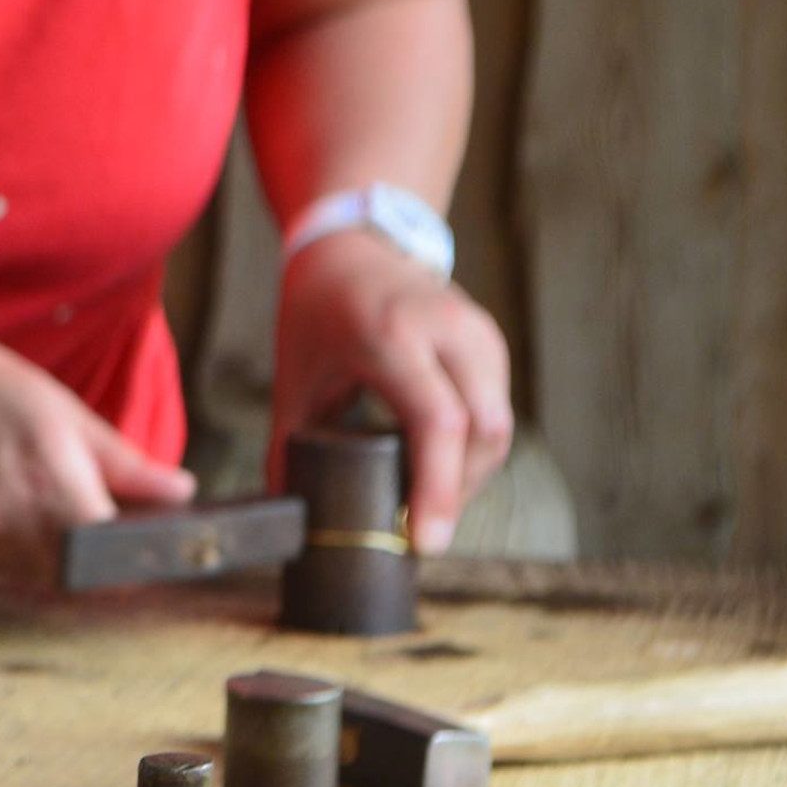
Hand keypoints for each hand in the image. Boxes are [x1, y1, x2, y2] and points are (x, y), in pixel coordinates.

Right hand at [0, 320, 195, 579]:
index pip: (111, 564)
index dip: (131, 565)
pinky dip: (3, 548)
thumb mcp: (63, 411)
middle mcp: (9, 527)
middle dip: (90, 563)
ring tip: (30, 499)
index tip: (142, 554)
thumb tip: (181, 494)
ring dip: (47, 555)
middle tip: (90, 525)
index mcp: (51, 486)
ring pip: (31, 578)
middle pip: (72, 581)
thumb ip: (125, 464)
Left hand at [270, 230, 514, 554]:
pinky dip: (476, 451)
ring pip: (498, 426)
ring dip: (470, 476)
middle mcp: (447, 329)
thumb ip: (288, 446)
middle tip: (421, 533)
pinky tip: (443, 473)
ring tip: (428, 507)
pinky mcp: (490, 341)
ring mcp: (478, 332)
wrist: (354, 245)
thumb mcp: (294, 377)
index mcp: (392, 336)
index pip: (438, 422)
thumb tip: (290, 516)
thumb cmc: (317, 313)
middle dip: (456, 493)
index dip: (437, 488)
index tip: (426, 541)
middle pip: (483, 432)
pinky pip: (497, 409)